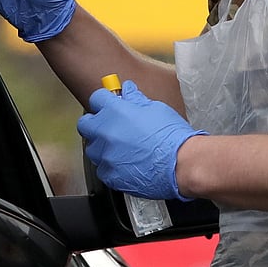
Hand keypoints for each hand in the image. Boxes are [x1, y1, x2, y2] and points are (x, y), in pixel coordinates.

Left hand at [77, 80, 206, 200]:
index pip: (96, 99)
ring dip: (102, 147)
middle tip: (110, 126)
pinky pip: (102, 169)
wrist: (182, 164)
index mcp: (116, 112)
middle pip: (86, 124)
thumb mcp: (156, 109)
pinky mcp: (110, 175)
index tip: (109, 105)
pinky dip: (111, 167)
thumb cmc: (172, 136)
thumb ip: (136, 99)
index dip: (104, 101)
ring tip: (121, 149)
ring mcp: (106, 155)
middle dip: (95, 123)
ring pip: (93, 149)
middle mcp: (106, 132)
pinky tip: (126, 165)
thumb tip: (127, 91)